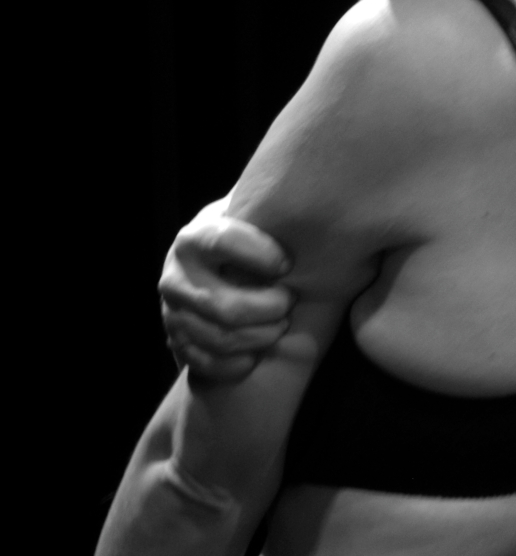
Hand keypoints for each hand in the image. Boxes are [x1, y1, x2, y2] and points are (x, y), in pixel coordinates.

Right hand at [159, 206, 293, 382]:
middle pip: (224, 306)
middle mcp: (175, 277)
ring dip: (260, 337)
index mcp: (193, 239)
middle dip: (268, 308)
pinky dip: (237, 364)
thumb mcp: (245, 214)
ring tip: (282, 325)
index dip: (259, 254)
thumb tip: (302, 190)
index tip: (288, 264)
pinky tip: (258, 354)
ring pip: (219, 339)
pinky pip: (207, 364)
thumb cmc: (242, 239)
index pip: (222, 243)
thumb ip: (265, 206)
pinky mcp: (177, 343)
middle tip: (291, 301)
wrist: (205, 266)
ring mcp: (172, 314)